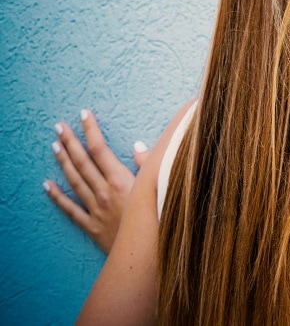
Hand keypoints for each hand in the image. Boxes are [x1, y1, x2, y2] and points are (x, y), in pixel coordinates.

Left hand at [43, 109, 149, 254]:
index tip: (84, 115)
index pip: (101, 149)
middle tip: (59, 126)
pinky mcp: (92, 226)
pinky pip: (70, 209)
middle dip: (71, 142)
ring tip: (54, 146)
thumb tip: (138, 147)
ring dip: (64, 162)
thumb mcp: (161, 187)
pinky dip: (58, 197)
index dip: (91, 131)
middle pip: (83, 162)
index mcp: (122, 180)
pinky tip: (47, 185)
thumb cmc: (160, 218)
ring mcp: (96, 209)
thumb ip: (149, 165)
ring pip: (75, 181)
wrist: (149, 253)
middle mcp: (105, 192)